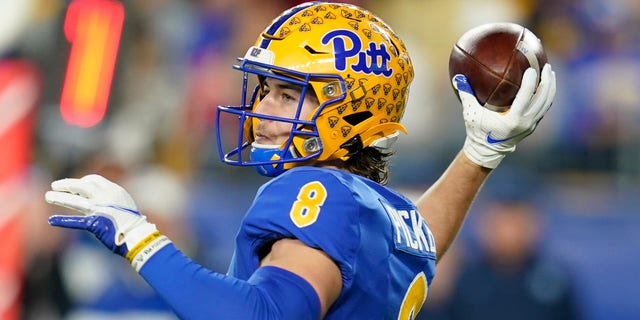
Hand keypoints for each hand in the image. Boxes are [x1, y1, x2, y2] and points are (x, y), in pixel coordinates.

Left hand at [46, 174, 160, 261]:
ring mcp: (100, 209)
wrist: (139, 235)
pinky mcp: (95, 223)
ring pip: (75, 200)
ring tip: (48, 196)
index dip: (82, 181)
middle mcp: (106, 196)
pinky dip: (63, 220)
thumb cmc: (132, 222)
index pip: (93, 179)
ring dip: (60, 197)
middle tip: (55, 185)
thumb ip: (110, 199)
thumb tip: (95, 199)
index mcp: (114, 190)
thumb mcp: (123, 204)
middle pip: (81, 185)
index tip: (74, 186)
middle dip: (66, 184)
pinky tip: (52, 220)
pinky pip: (76, 221)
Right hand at [453, 63, 555, 167]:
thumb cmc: (477, 132)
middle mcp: (525, 122)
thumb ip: (466, 95)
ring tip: (550, 73)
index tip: (531, 69)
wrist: (487, 151)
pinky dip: (546, 96)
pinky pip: (543, 108)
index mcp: (513, 120)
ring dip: (550, 88)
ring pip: (546, 104)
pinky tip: (545, 85)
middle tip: (546, 66)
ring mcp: (531, 125)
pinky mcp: (532, 126)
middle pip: (542, 99)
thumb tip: (458, 78)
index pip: (526, 97)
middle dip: (547, 82)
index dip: (531, 82)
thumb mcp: (470, 114)